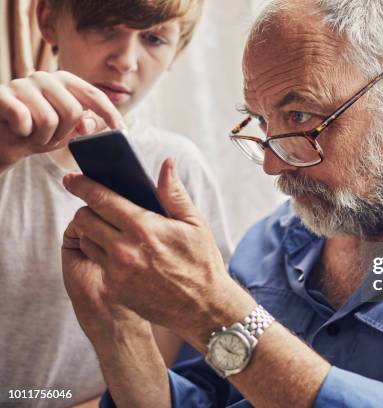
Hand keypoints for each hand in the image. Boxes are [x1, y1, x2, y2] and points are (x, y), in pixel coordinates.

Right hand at [0, 70, 122, 166]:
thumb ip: (88, 125)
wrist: (4, 138)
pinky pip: (23, 119)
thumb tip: (89, 125)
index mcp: (66, 81)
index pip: (95, 95)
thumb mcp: (70, 130)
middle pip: (73, 111)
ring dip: (42, 138)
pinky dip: (23, 133)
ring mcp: (22, 83)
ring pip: (48, 120)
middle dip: (64, 134)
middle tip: (51, 138)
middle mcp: (46, 77)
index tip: (122, 131)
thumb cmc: (40, 132)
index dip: (110, 113)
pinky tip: (18, 130)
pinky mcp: (1, 94)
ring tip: (34, 135)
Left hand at [62, 158, 254, 347]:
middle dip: (87, 209)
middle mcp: (125, 250)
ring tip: (111, 231)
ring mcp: (117, 272)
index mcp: (144, 227)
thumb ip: (174, 193)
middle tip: (98, 208)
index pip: (101, 199)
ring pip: (86, 241)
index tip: (72, 179)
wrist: (203, 307)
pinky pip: (97, 263)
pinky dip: (103, 255)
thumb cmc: (202, 262)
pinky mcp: (115, 289)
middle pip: (84, 219)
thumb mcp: (195, 223)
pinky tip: (122, 254)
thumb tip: (166, 164)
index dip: (83, 185)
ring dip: (93, 232)